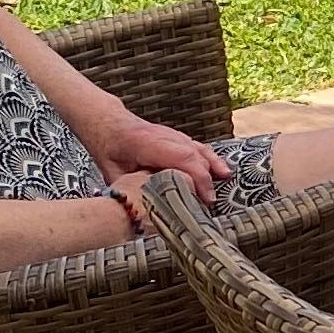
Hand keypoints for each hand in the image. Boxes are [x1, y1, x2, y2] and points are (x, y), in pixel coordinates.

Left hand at [96, 110, 228, 210]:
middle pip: (194, 155)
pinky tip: (220, 170)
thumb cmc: (108, 148)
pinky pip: (198, 147)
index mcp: (146, 143)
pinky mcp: (177, 137)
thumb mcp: (111, 172)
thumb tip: (146, 209)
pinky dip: (211, 159)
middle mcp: (165, 136)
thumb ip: (131, 188)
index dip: (197, 177)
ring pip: (199, 149)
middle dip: (206, 178)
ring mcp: (173, 135)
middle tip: (210, 202)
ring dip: (213, 166)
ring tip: (225, 182)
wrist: (108, 123)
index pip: (181, 157)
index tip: (204, 198)